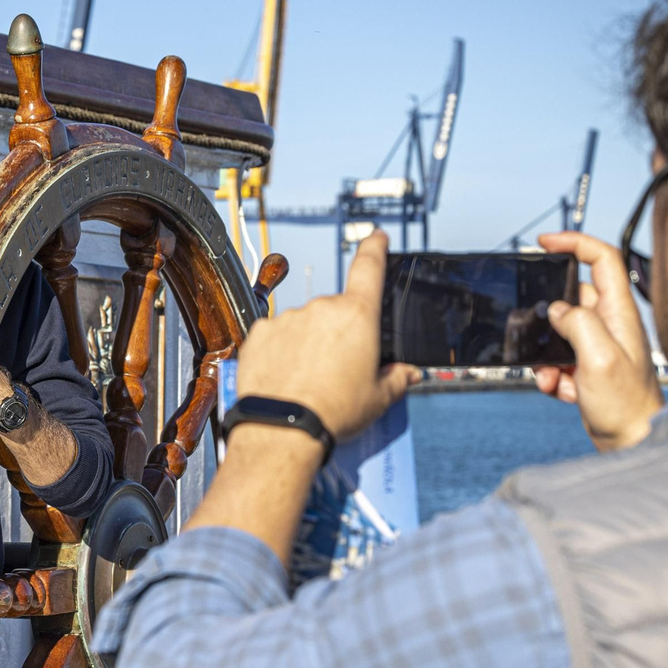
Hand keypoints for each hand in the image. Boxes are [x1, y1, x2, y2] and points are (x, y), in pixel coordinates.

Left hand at [236, 231, 419, 440]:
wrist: (282, 429)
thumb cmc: (332, 413)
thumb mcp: (378, 399)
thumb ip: (397, 378)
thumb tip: (408, 373)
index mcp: (357, 316)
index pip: (369, 268)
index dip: (374, 248)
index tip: (375, 237)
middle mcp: (321, 309)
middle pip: (335, 310)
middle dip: (338, 333)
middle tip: (337, 369)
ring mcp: (288, 318)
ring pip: (304, 324)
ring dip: (307, 342)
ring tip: (308, 379)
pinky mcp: (260, 332)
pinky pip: (277, 335)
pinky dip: (282, 350)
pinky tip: (285, 376)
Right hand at [534, 232, 663, 451]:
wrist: (631, 443)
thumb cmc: (626, 405)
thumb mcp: (599, 359)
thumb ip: (577, 323)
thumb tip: (556, 310)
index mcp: (619, 313)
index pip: (601, 259)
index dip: (574, 243)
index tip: (544, 242)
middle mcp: (610, 324)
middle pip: (571, 295)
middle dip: (545, 314)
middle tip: (532, 329)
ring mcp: (599, 345)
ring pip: (558, 330)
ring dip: (544, 350)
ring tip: (549, 372)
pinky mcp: (587, 367)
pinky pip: (557, 357)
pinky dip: (549, 372)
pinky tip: (557, 388)